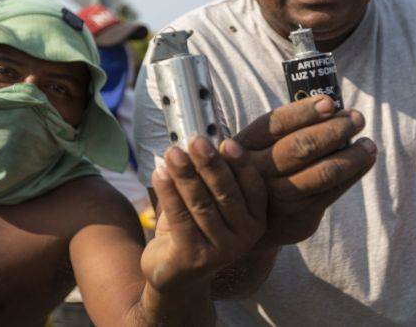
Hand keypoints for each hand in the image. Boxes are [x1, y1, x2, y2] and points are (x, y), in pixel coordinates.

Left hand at [141, 137, 265, 294]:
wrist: (177, 276)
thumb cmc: (197, 229)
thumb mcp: (213, 204)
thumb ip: (215, 178)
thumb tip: (206, 141)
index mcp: (256, 220)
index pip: (253, 188)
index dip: (241, 164)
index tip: (226, 142)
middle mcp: (245, 237)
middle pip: (226, 194)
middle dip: (209, 165)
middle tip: (196, 140)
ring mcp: (221, 251)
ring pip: (201, 205)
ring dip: (185, 175)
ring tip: (172, 152)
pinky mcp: (194, 259)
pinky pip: (180, 219)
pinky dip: (168, 193)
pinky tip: (159, 173)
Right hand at [235, 95, 376, 247]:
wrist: (248, 220)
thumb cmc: (262, 169)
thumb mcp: (258, 147)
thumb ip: (286, 130)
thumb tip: (332, 107)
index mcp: (246, 145)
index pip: (277, 124)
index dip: (304, 111)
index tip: (330, 102)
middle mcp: (259, 171)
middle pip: (302, 146)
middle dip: (335, 130)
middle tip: (357, 118)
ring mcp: (278, 197)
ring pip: (323, 173)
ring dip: (352, 156)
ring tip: (369, 144)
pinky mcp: (298, 216)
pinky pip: (332, 192)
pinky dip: (353, 174)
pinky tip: (365, 161)